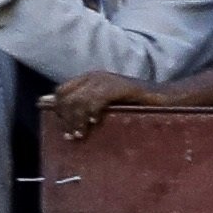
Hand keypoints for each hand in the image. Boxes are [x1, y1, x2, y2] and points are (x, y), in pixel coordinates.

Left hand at [43, 68, 159, 139]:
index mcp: (90, 78)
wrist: (168, 99)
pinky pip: (94, 100)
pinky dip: (90, 114)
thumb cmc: (138, 106)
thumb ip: (79, 104)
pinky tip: (95, 123)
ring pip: (77, 100)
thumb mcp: (104, 106)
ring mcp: (108, 79)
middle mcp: (95, 75)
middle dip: (66, 118)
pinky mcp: (119, 86)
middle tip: (74, 136)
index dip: (60, 112)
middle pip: (65, 96)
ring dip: (76, 120)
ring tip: (81, 134)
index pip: (61, 92)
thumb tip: (44, 101)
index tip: (66, 131)